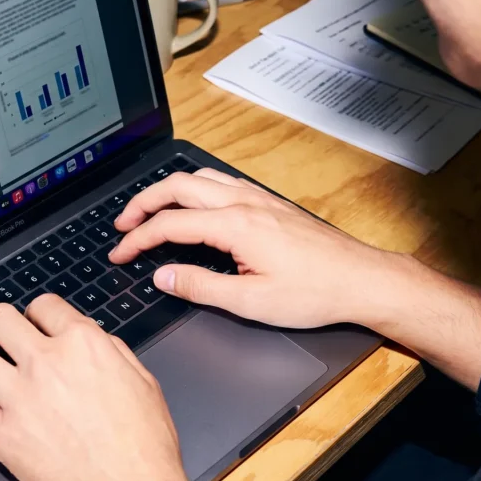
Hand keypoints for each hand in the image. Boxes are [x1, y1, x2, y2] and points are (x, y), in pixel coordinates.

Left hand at [0, 296, 188, 480]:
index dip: (38, 311)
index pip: (45, 305)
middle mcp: (46, 363)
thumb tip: (93, 339)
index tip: (34, 320)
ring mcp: (19, 398)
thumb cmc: (144, 446)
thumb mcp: (143, 382)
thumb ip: (112, 352)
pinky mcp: (1, 436)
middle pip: (0, 318)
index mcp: (84, 345)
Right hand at [110, 168, 480, 390]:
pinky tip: (192, 205)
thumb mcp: (250, 302)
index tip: (119, 253)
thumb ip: (200, 287)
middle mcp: (243, 203)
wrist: (361, 280)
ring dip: (167, 191)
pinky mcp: (269, 203)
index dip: (137, 239)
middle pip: (177, 187)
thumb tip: (163, 276)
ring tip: (148, 211)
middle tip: (122, 224)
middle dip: (142, 202)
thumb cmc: (314, 292)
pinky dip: (192, 189)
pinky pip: (219, 183)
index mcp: (234, 225)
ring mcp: (257, 199)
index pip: (169, 225)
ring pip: (198, 178)